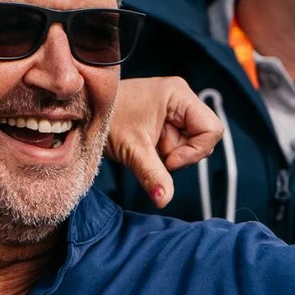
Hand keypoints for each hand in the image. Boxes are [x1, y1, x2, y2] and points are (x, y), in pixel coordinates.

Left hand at [104, 75, 224, 206]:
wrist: (82, 113)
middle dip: (181, 154)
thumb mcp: (132, 150)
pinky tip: (146, 147)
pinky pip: (178, 143)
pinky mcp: (165, 120)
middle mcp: (181, 98)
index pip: (212, 129)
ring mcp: (174, 109)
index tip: (167, 159)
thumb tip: (164, 200)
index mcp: (179, 95)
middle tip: (153, 154)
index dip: (195, 151)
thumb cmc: (105, 120)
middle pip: (204, 138)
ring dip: (171, 155)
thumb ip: (152, 174)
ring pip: (191, 144)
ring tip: (145, 148)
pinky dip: (164, 152)